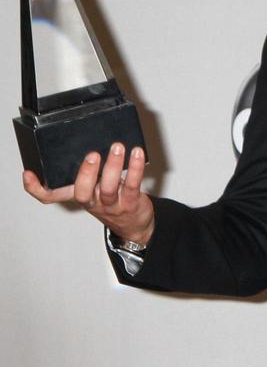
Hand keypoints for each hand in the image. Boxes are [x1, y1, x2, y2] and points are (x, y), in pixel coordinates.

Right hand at [22, 143, 155, 245]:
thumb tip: (86, 141)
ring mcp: (111, 204)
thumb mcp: (95, 189)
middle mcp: (92, 202)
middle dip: (85, 173)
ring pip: (108, 187)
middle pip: (81, 192)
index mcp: (78, 195)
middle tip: (91, 155)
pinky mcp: (131, 202)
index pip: (50, 197)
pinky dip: (135, 168)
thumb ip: (88, 172)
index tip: (29, 174)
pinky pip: (132, 185)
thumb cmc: (113, 201)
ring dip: (113, 165)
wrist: (135, 225)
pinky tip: (136, 153)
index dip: (36, 188)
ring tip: (117, 147)